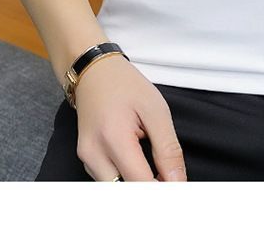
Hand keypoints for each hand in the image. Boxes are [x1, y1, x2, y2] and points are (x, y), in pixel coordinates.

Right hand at [73, 54, 187, 181]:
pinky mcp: (85, 160)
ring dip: (136, 184)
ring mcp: (86, 159)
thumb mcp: (156, 110)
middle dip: (149, 189)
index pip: (140, 183)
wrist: (94, 72)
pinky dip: (125, 179)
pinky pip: (107, 181)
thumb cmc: (126, 85)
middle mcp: (93, 154)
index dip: (163, 189)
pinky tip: (138, 165)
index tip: (178, 186)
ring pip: (114, 190)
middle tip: (168, 178)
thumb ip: (167, 149)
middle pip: (124, 192)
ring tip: (154, 170)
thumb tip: (177, 182)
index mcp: (113, 138)